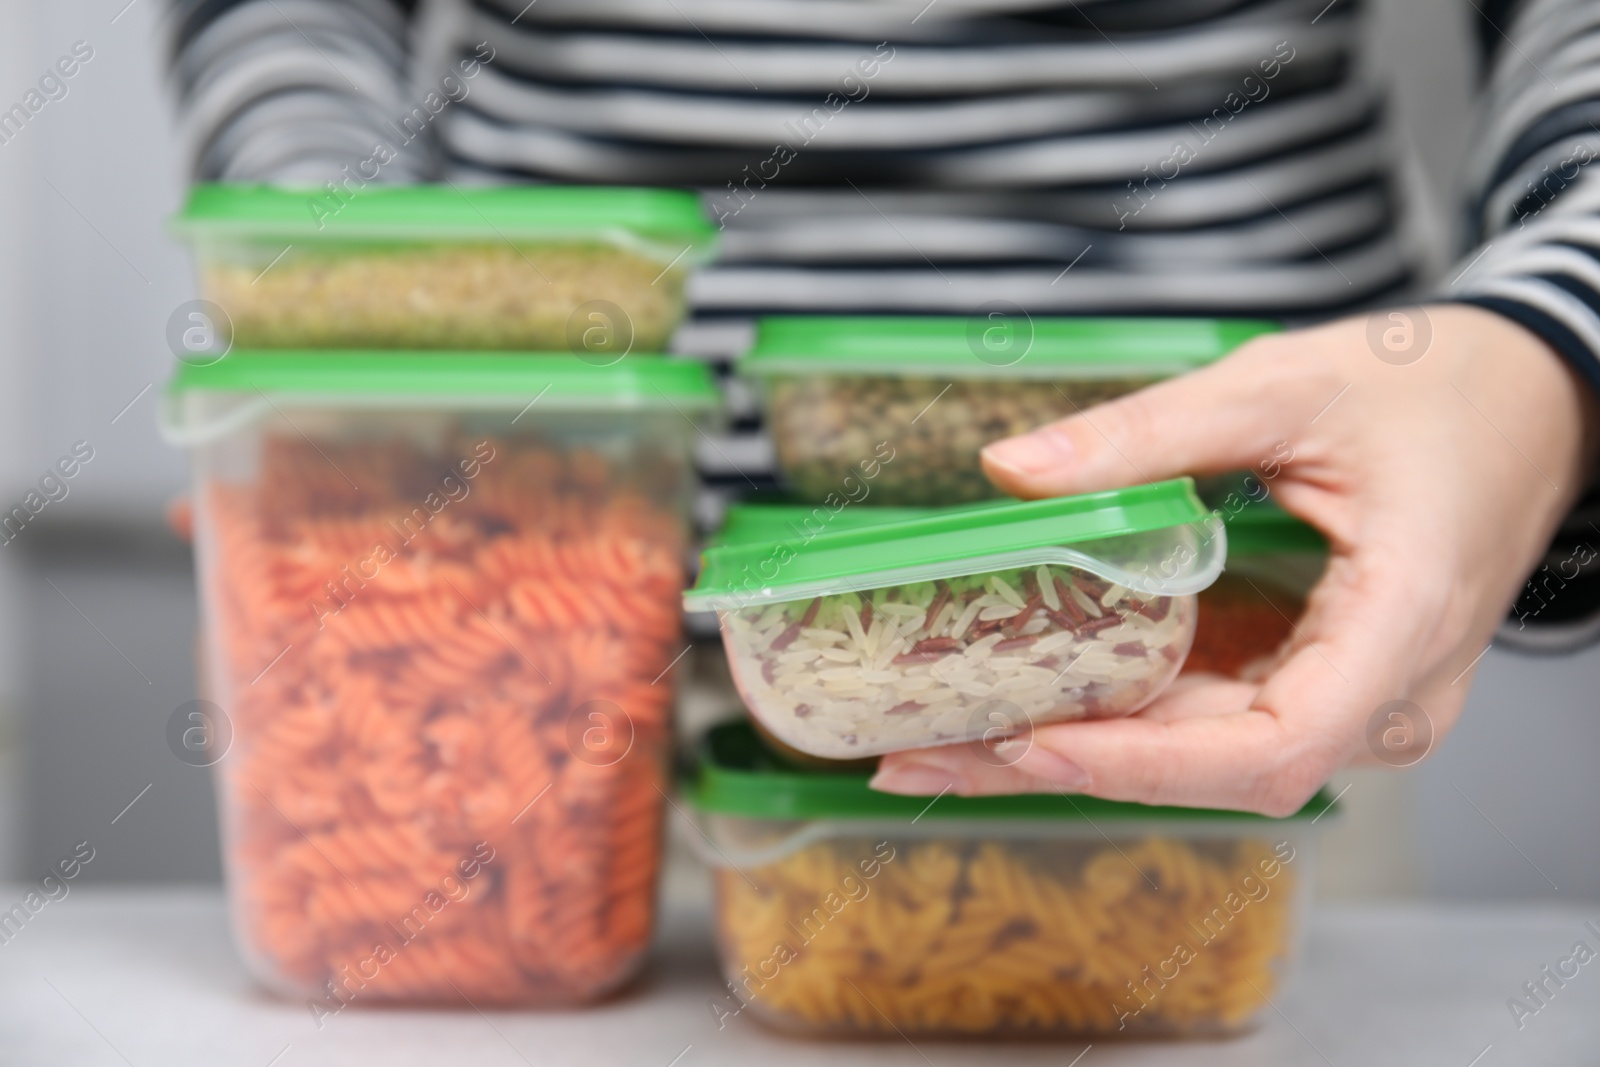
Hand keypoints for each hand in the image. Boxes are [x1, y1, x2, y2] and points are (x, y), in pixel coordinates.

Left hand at [870, 305, 1598, 814]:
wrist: (1528, 403)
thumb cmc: (1437, 391)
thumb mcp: (1285, 386)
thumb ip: (1151, 433)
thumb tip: (1014, 469)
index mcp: (1400, 630)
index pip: (1273, 748)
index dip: (1144, 763)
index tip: (1032, 741)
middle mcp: (1379, 699)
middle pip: (1210, 770)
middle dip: (1060, 765)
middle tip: (917, 752)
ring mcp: (1348, 701)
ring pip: (1197, 755)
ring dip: (1069, 748)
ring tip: (935, 738)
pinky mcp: (1311, 680)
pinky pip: (1207, 718)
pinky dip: (1112, 714)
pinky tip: (1018, 700)